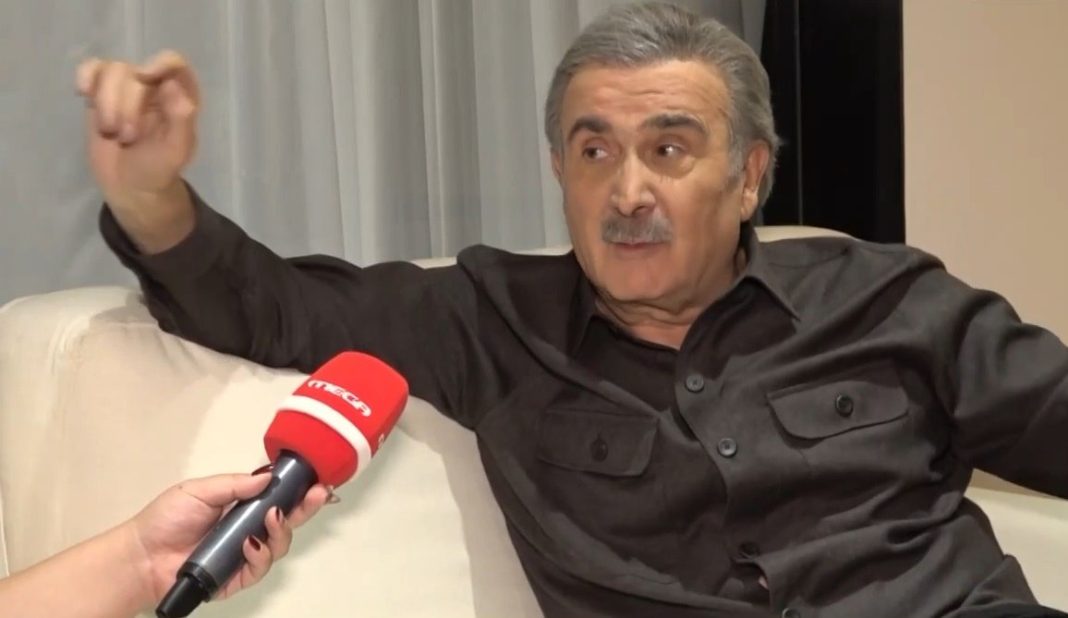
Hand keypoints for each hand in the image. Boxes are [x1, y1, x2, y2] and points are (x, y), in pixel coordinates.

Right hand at [76, 50, 198, 201]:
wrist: (131, 187)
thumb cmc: (158, 169)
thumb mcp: (176, 151)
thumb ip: (181, 120)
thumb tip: (174, 85)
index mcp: (180, 97)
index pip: (174, 64)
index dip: (160, 63)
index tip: (144, 76)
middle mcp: (154, 86)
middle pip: (134, 73)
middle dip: (126, 106)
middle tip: (127, 138)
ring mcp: (126, 88)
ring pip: (111, 70)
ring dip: (106, 102)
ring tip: (110, 132)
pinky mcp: (101, 94)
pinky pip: (92, 70)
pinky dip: (86, 77)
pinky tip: (83, 93)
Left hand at [126, 472, 330, 603]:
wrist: (142, 556)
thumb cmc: (166, 519)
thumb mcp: (199, 490)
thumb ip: (235, 484)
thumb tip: (268, 476)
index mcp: (241, 506)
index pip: (278, 498)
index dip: (299, 491)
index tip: (318, 482)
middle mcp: (248, 529)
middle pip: (288, 521)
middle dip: (306, 508)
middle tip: (317, 495)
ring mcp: (244, 554)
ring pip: (279, 545)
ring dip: (281, 531)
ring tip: (270, 519)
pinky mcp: (236, 578)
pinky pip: (259, 568)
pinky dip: (260, 555)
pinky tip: (249, 544)